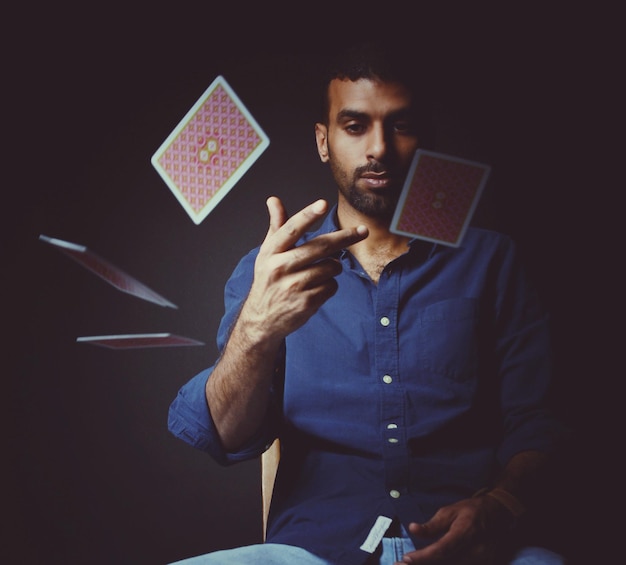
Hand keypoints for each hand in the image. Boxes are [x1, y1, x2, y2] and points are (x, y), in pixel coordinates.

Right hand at [239, 196, 367, 346]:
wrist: (261, 319)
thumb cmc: (269, 280)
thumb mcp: (267, 253)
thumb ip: (276, 226)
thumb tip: (273, 199)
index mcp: (271, 252)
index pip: (291, 229)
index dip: (308, 215)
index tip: (322, 203)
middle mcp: (280, 267)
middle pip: (320, 247)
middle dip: (345, 237)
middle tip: (362, 231)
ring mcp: (293, 286)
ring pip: (330, 267)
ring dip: (332, 268)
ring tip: (319, 272)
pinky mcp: (305, 302)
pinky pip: (331, 286)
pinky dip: (329, 285)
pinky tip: (316, 289)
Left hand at [396, 496, 515, 563]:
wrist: (499, 515)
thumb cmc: (471, 510)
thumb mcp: (450, 511)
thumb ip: (432, 525)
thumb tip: (412, 529)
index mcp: (466, 531)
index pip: (443, 548)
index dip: (424, 556)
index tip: (406, 559)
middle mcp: (475, 550)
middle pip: (447, 564)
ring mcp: (481, 561)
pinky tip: (429, 564)